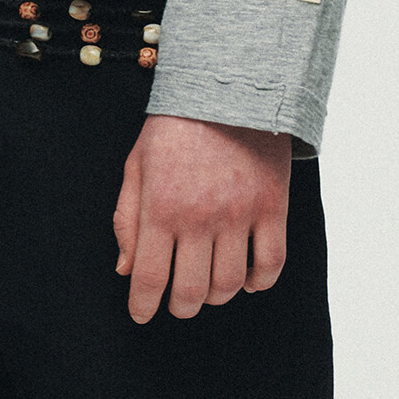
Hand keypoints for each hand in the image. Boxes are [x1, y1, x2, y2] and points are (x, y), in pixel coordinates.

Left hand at [112, 114, 292, 324]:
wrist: (231, 85)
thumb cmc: (176, 128)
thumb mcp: (137, 166)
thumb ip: (127, 219)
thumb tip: (125, 270)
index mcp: (160, 208)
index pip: (149, 277)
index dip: (143, 306)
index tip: (142, 314)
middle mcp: (199, 217)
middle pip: (190, 291)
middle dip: (180, 307)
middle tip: (178, 302)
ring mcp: (239, 214)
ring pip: (229, 285)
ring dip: (216, 296)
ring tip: (210, 287)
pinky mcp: (273, 207)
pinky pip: (271, 264)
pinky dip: (259, 282)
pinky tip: (248, 279)